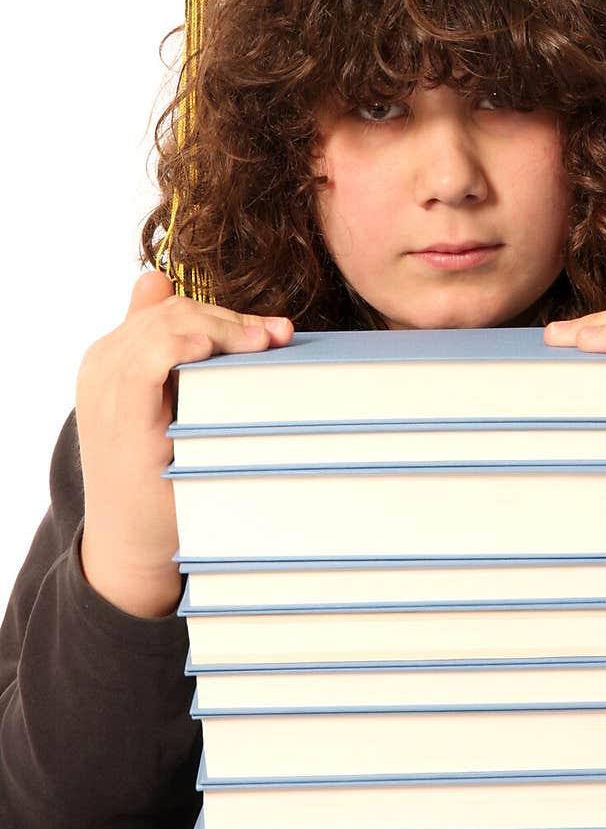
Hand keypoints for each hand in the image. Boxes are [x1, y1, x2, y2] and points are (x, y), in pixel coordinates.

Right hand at [76, 271, 293, 617]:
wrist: (133, 545)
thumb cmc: (157, 481)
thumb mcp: (165, 410)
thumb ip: (164, 351)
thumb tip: (162, 283)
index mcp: (112, 358)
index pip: (171, 309)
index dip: (225, 314)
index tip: (274, 333)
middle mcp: (102, 363)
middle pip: (175, 311)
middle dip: (234, 319)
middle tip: (281, 338)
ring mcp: (105, 384)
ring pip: (170, 323)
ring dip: (225, 329)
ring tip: (265, 346)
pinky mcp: (120, 410)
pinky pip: (153, 355)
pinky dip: (191, 346)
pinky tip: (223, 356)